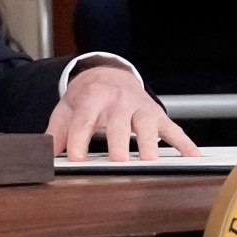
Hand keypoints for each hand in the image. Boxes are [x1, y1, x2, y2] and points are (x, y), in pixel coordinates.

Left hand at [49, 62, 197, 160]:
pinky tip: (191, 157)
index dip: (79, 140)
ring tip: (150, 161)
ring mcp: (140, 108)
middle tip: (119, 161)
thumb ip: (55, 132)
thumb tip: (44, 155)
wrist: (109, 74)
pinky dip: (183, 143)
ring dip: (149, 143)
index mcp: (92, 99)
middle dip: (119, 142)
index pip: (84, 121)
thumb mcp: (66, 110)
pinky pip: (173, 129)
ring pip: (146, 125)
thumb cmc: (86, 98)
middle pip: (118, 123)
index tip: (76, 160)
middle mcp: (118, 101)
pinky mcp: (157, 115)